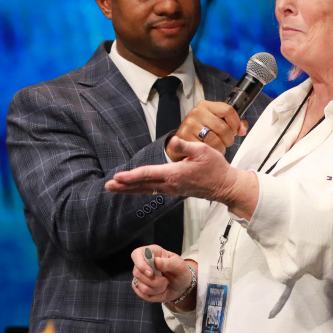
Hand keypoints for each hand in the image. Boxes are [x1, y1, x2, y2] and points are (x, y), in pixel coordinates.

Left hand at [107, 138, 259, 217]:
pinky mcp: (173, 191)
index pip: (148, 174)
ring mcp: (171, 189)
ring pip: (145, 189)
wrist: (225, 186)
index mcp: (174, 174)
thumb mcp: (203, 151)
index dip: (131, 176)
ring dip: (128, 189)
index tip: (117, 177)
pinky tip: (131, 189)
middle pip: (142, 185)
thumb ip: (185, 146)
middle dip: (123, 186)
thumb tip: (172, 141)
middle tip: (107, 186)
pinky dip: (139, 190)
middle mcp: (169, 185)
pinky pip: (151, 191)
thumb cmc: (215, 167)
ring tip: (113, 189)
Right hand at [129, 244, 192, 302]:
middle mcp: (143, 264)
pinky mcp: (140, 288)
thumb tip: (156, 261)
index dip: (140, 263)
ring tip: (164, 285)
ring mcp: (140, 276)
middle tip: (166, 280)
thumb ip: (169, 263)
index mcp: (151, 253)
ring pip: (141, 286)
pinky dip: (154, 295)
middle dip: (154, 281)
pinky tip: (160, 291)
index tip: (150, 273)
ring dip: (156, 289)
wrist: (181, 286)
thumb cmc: (180, 272)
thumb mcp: (180, 266)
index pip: (136, 254)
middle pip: (138, 273)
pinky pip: (142, 294)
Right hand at [169, 101, 247, 157]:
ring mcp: (190, 124)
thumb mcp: (217, 122)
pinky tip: (208, 150)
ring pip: (216, 140)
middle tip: (225, 142)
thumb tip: (242, 129)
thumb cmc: (201, 132)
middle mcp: (197, 112)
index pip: (228, 110)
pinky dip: (211, 152)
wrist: (181, 143)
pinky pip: (207, 148)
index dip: (235, 123)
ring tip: (217, 147)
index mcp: (206, 105)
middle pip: (224, 127)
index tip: (235, 130)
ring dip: (220, 148)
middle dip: (228, 139)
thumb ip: (234, 124)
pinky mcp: (186, 137)